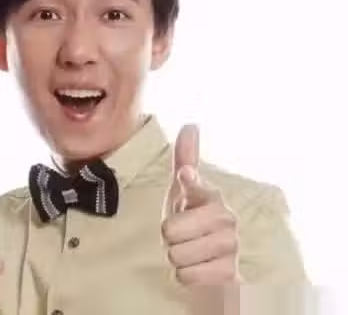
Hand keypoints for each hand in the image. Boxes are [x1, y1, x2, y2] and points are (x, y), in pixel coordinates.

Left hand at [161, 125, 240, 284]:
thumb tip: (190, 124)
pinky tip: (198, 268)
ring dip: (177, 257)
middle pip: (170, 231)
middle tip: (181, 237)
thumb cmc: (193, 221)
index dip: (189, 183)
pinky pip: (187, 276)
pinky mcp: (231, 273)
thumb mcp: (183, 192)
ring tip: (190, 251)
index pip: (196, 186)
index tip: (185, 176)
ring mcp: (231, 246)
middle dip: (169, 239)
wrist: (211, 261)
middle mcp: (226, 218)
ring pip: (177, 255)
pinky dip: (186, 275)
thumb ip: (186, 160)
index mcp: (211, 196)